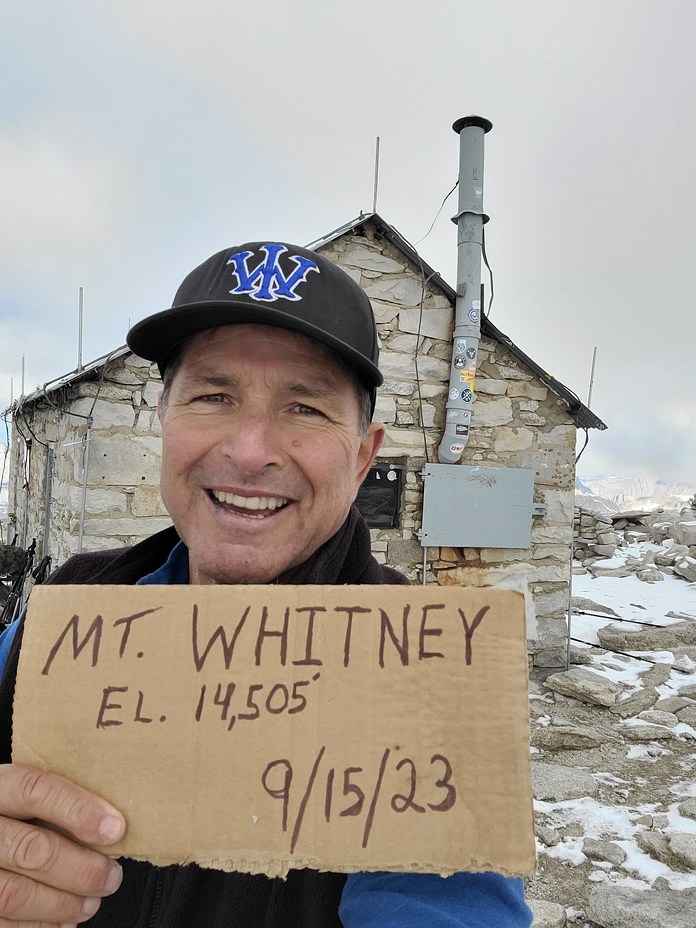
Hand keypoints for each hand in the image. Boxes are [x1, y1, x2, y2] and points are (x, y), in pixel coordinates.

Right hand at [0, 764, 124, 925]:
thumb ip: (55, 799)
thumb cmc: (13, 813)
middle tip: (110, 875)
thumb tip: (109, 820)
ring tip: (91, 902)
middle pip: (30, 849)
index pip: (34, 790)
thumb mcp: (22, 793)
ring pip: (14, 892)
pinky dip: (38, 925)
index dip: (77, 809)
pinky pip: (2, 922)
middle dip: (79, 867)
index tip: (114, 828)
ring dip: (61, 902)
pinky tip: (64, 920)